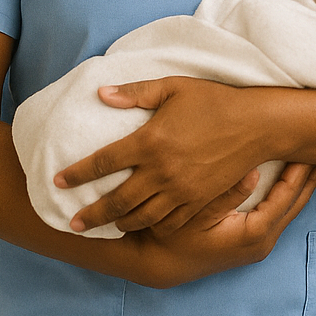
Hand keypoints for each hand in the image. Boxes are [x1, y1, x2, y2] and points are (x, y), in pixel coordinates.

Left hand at [55, 77, 271, 234]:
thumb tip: (101, 94)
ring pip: (141, 217)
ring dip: (119, 225)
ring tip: (107, 228)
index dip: (77, 175)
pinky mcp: (200, 201)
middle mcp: (161, 171)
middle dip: (91, 215)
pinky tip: (145, 227)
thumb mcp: (173, 87)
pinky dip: (153, 228)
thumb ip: (135, 92)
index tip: (58, 183)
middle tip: (72, 223)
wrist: (257, 124)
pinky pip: (170, 223)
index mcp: (150, 141)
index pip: (103, 163)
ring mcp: (181, 191)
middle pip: (116, 201)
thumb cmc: (214, 100)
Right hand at [127, 163, 315, 288]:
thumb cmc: (173, 235)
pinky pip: (281, 211)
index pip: (286, 196)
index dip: (301, 169)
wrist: (161, 264)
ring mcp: (260, 243)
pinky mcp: (254, 241)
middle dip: (312, 174)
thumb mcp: (195, 213)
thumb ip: (225, 193)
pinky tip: (298, 175)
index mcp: (253, 233)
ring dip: (305, 182)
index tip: (312, 144)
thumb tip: (254, 172)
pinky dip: (292, 191)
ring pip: (292, 207)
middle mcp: (263, 242)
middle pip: (297, 202)